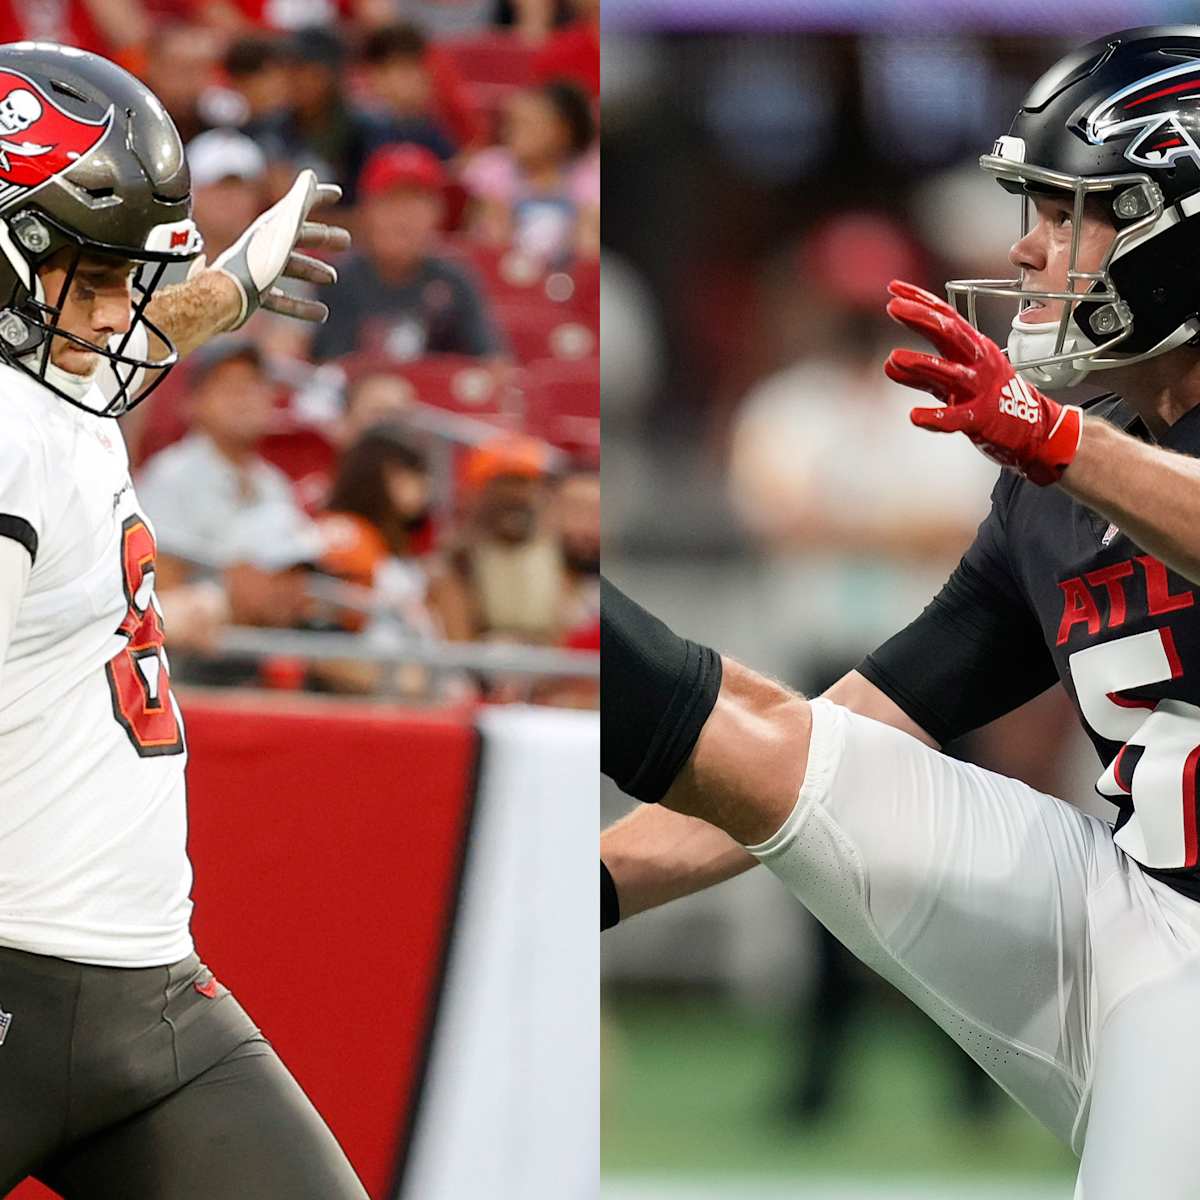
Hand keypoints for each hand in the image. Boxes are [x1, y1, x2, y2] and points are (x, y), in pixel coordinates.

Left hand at [212, 170, 350, 328]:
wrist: (227, 294)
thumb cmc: (258, 262)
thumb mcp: (283, 231)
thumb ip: (299, 204)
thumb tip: (311, 177)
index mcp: (273, 227)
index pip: (299, 206)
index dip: (318, 197)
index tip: (337, 194)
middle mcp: (265, 245)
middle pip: (298, 237)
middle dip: (323, 237)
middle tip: (346, 241)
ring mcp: (260, 269)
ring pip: (291, 268)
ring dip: (314, 270)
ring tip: (332, 278)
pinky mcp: (255, 294)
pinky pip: (282, 299)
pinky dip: (302, 306)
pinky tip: (321, 313)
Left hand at [883, 280, 1082, 485]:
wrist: (1031, 429)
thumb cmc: (988, 400)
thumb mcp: (952, 382)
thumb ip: (919, 374)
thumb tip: (888, 364)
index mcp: (972, 348)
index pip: (946, 317)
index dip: (921, 301)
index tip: (893, 288)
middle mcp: (977, 362)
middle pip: (951, 334)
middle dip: (923, 318)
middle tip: (893, 307)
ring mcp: (980, 389)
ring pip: (951, 372)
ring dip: (923, 363)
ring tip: (894, 356)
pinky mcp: (981, 418)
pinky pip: (956, 417)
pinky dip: (935, 418)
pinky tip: (914, 416)